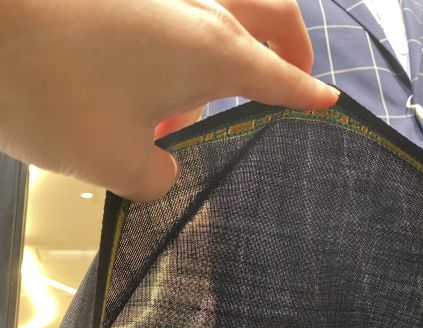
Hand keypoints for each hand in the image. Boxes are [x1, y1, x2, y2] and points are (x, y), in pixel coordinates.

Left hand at [0, 0, 338, 201]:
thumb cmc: (55, 92)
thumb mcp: (115, 162)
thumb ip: (157, 177)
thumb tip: (162, 165)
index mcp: (214, 52)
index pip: (281, 77)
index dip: (307, 95)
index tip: (328, 104)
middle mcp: (199, 13)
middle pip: (271, 14)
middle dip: (292, 46)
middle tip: (295, 77)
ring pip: (221, 17)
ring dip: (226, 57)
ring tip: (188, 120)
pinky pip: (178, 19)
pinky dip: (184, 52)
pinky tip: (147, 95)